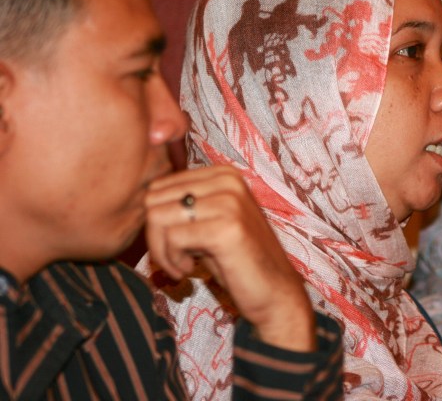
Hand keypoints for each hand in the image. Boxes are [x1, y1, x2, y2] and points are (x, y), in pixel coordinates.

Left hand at [144, 165, 314, 350]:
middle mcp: (228, 180)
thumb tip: (143, 199)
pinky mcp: (228, 227)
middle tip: (175, 259)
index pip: (159, 187)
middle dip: (155, 235)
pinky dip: (173, 260)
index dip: (157, 221)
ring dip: (162, 250)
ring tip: (182, 266)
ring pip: (157, 217)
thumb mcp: (209, 222)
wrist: (275, 291)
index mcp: (224, 173)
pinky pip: (173, 238)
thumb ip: (183, 205)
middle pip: (153, 199)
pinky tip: (190, 271)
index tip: (175, 244)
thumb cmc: (236, 259)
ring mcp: (230, 202)